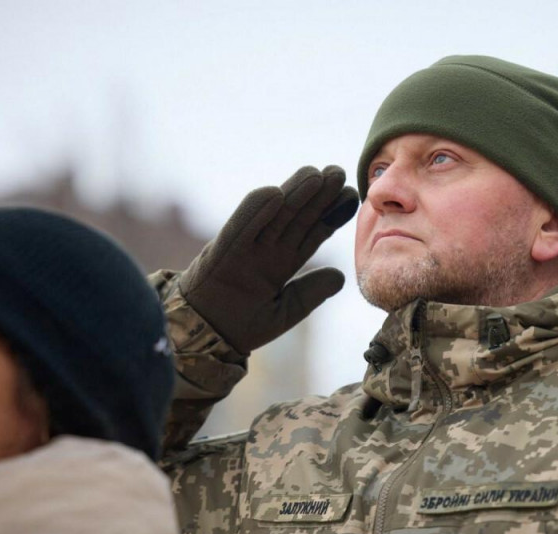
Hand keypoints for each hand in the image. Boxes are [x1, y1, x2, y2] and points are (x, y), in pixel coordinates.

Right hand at [180, 165, 358, 353]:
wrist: (205, 337)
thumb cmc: (242, 324)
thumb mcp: (286, 311)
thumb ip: (311, 293)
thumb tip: (341, 276)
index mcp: (283, 263)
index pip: (312, 233)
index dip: (332, 215)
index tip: (351, 197)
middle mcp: (267, 249)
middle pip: (297, 216)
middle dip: (318, 195)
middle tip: (339, 172)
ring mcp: (246, 247)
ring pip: (273, 214)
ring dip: (294, 193)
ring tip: (316, 174)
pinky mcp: (222, 252)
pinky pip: (240, 228)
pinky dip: (255, 211)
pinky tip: (275, 193)